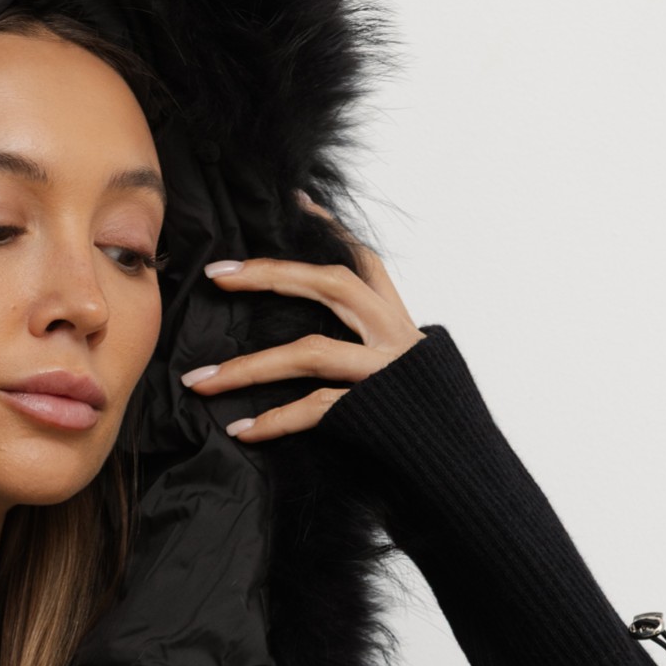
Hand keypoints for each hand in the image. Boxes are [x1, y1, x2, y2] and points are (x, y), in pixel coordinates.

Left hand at [180, 203, 422, 442]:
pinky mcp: (373, 412)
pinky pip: (316, 409)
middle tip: (218, 276)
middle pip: (330, 286)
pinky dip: (275, 421)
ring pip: (310, 352)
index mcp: (398, 322)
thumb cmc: (429, 422)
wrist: (465, 464)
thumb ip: (375, 346)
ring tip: (200, 381)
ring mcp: (384, 373)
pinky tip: (241, 430)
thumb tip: (338, 335)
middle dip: (271, 276)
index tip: (297, 202)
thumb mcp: (409, 371)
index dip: (332, 230)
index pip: (365, 262)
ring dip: (249, 367)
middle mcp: (394, 337)